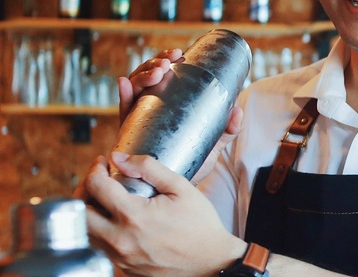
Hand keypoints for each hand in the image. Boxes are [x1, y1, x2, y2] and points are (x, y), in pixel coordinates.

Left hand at [81, 152, 246, 276]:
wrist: (212, 262)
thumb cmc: (200, 225)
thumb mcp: (181, 187)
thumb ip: (149, 167)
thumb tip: (119, 157)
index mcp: (134, 216)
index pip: (95, 186)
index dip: (95, 168)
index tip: (103, 163)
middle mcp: (120, 239)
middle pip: (80, 211)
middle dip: (85, 189)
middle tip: (99, 180)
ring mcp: (119, 257)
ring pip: (85, 232)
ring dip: (89, 211)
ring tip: (106, 199)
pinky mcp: (123, 268)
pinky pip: (100, 247)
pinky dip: (102, 229)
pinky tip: (119, 220)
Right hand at [117, 48, 243, 184]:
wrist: (175, 191)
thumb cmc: (191, 164)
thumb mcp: (212, 145)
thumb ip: (226, 131)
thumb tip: (238, 111)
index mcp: (169, 104)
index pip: (166, 76)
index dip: (168, 60)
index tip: (180, 54)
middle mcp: (151, 107)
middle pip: (149, 76)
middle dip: (156, 63)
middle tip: (169, 62)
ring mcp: (139, 117)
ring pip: (136, 87)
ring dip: (144, 73)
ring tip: (158, 72)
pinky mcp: (129, 132)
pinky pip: (123, 110)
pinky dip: (122, 94)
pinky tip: (124, 83)